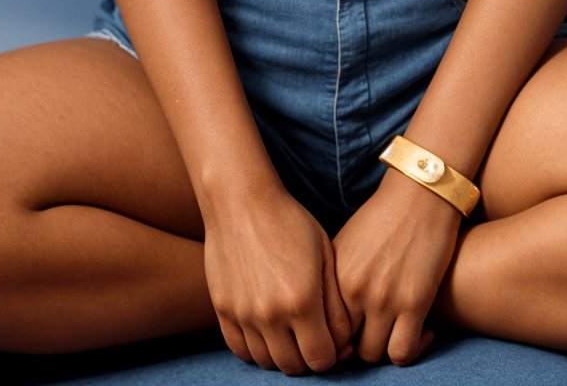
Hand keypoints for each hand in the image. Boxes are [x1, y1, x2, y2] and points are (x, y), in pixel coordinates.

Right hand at [202, 182, 354, 374]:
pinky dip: (256, 349)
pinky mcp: (223, 310)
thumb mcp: (325, 256)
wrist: (241, 200)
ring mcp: (243, 315)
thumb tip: (343, 345)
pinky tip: (267, 331)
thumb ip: (337, 305)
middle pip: (294, 367)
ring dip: (282, 355)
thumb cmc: (290, 221)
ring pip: (266, 362)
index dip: (333, 355)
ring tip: (291, 332)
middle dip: (309, 358)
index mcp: (302, 301)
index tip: (334, 341)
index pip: (321, 359)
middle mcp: (271, 314)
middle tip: (313, 337)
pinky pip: (240, 350)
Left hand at [332, 169, 463, 365]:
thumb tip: (332, 315)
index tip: (354, 335)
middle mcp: (353, 289)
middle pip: (346, 346)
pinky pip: (403, 352)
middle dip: (359, 348)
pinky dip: (413, 350)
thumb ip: (337, 279)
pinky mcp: (414, 302)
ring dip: (385, 349)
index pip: (325, 329)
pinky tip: (423, 332)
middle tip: (377, 337)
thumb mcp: (348, 243)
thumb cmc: (385, 215)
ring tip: (398, 334)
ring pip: (374, 355)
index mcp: (334, 274)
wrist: (420, 191)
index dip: (338, 340)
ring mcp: (383, 298)